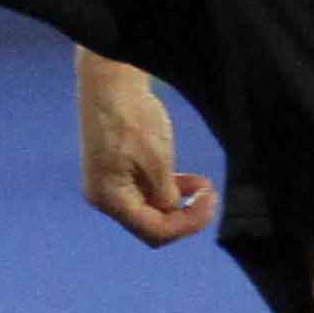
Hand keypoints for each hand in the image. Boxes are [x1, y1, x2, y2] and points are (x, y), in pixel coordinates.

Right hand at [75, 51, 213, 246]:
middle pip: (150, 225)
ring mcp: (106, 185)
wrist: (109, 80)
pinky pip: (142, 192)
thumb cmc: (131, 116)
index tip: (211, 199)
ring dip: (176, 201)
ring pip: (148, 209)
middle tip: (209, 194)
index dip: (188, 223)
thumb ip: (166, 194)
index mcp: (109, 198)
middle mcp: (102, 198)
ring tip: (200, 184)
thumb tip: (171, 209)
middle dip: (183, 214)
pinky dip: (163, 188)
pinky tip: (184, 178)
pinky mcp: (113, 172)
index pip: (155, 232)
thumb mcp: (157, 160)